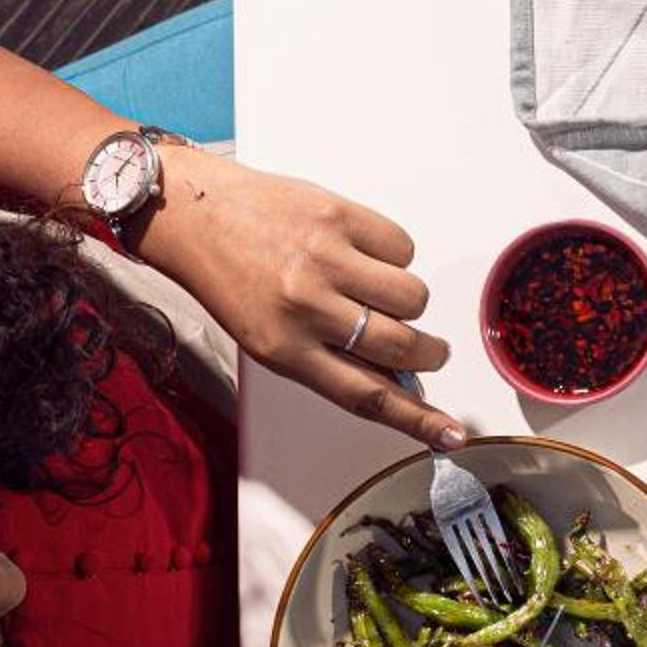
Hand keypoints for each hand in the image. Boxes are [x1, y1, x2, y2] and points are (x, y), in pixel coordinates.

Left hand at [140, 147, 470, 448]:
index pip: (367, 395)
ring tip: (373, 287)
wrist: (195, 212)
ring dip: (407, 300)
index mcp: (284, 348)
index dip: (418, 419)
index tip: (452, 434)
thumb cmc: (232, 277)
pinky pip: (403, 247)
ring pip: (413, 296)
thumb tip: (398, 376)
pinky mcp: (338, 217)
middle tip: (428, 348)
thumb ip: (330, 359)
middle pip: (402, 346)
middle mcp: (305, 306)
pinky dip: (394, 255)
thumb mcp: (269, 336)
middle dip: (429, 352)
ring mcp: (324, 259)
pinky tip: (362, 251)